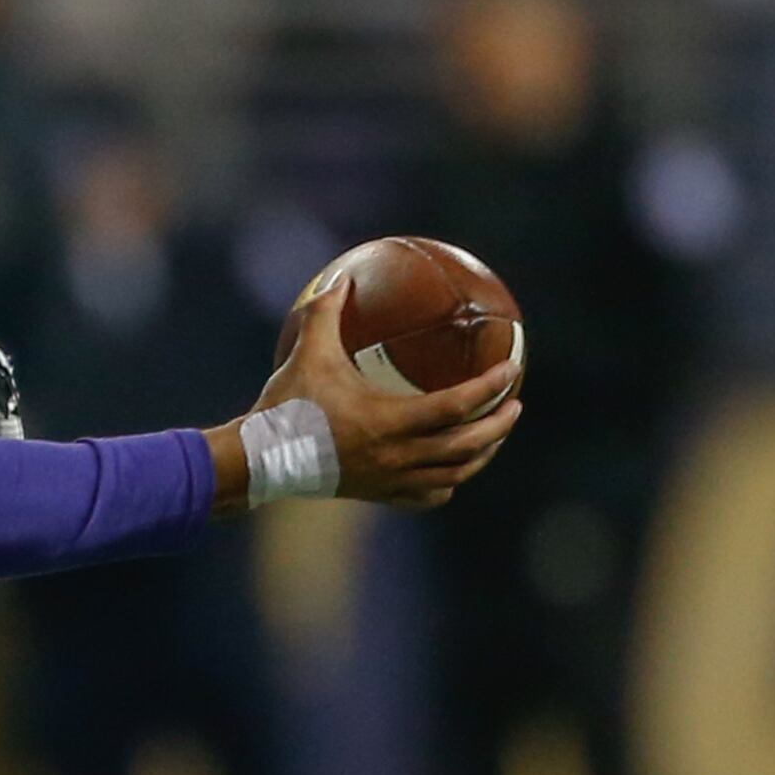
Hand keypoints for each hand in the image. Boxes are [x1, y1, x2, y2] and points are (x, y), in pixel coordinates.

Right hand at [245, 275, 519, 507]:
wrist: (260, 459)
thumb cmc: (286, 404)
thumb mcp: (307, 352)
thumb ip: (325, 312)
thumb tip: (342, 278)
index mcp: (389, 421)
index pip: (457, 405)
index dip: (489, 387)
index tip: (510, 369)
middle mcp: (398, 455)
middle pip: (468, 446)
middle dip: (499, 425)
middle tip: (514, 404)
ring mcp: (390, 480)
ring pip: (454, 475)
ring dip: (481, 455)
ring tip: (492, 436)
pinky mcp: (378, 494)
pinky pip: (427, 496)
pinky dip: (447, 484)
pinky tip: (450, 471)